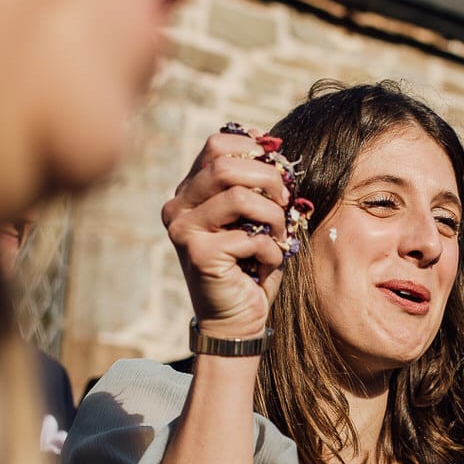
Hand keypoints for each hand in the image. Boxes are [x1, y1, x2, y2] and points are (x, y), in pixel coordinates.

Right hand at [161, 129, 292, 342]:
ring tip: (277, 236)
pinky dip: (271, 251)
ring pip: (241, 196)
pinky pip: (251, 236)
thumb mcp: (255, 216)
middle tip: (285, 202)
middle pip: (226, 164)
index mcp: (189, 191)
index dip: (254, 149)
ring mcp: (183, 229)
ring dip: (273, 216)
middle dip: (269, 180)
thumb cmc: (251, 265)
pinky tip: (264, 265)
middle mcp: (177, 206)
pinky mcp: (198, 253)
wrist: (237, 319)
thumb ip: (256, 183)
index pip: (218, 144)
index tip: (277, 172)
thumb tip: (273, 146)